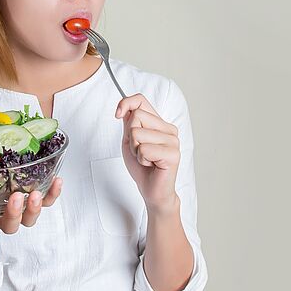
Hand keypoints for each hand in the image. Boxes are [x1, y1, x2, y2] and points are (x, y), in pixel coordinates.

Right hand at [0, 177, 63, 237]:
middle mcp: (3, 219)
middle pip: (11, 225)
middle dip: (13, 213)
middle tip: (14, 197)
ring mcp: (20, 210)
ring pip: (31, 217)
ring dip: (35, 207)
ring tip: (35, 192)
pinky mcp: (35, 199)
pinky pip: (48, 200)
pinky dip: (53, 193)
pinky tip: (57, 179)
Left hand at [115, 93, 179, 210]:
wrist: (152, 190)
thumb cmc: (142, 167)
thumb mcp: (130, 141)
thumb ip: (129, 123)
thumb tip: (124, 106)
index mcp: (160, 123)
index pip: (141, 100)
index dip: (126, 103)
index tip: (117, 114)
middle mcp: (169, 129)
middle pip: (137, 117)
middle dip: (130, 137)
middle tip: (140, 152)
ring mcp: (173, 141)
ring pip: (138, 134)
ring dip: (136, 150)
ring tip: (146, 160)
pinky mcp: (173, 154)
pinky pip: (144, 149)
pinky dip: (141, 159)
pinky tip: (151, 165)